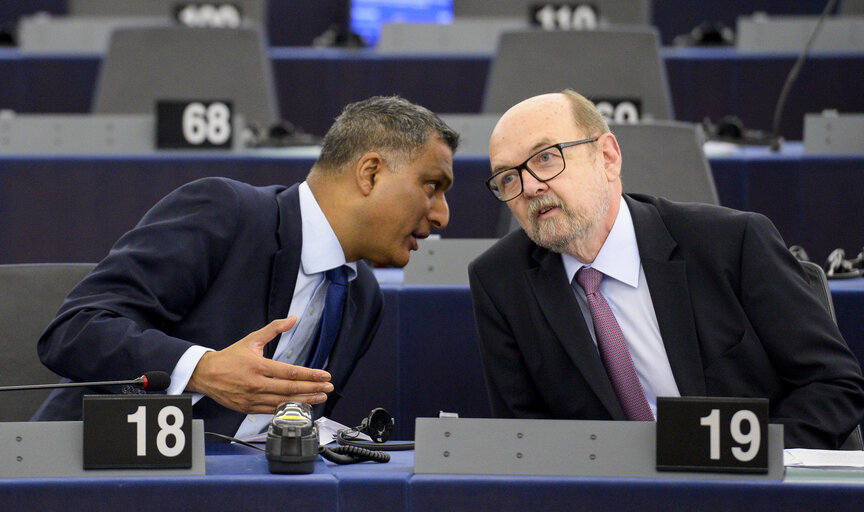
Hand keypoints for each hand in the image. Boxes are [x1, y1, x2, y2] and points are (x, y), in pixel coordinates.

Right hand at [186, 318, 333, 413]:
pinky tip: (301, 407)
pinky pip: (273, 411)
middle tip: (328, 388)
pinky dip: (288, 409)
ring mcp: (253, 398)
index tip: (325, 376)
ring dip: (305, 401)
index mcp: (259, 366)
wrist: (206, 375)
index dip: (310, 375)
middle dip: (313, 389)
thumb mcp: (252, 339)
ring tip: (320, 398)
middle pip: (291, 389)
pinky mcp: (249, 408)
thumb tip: (293, 318)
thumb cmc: (230, 357)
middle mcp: (257, 384)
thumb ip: (274, 329)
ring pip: (284, 402)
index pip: (291, 372)